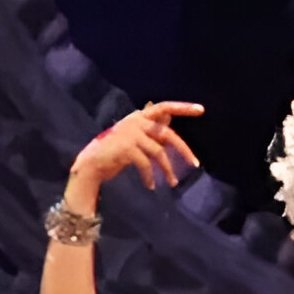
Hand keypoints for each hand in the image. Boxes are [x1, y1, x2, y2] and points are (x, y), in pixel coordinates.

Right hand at [71, 101, 204, 189]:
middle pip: (167, 134)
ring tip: (172, 183)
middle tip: (195, 164)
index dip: (183, 108)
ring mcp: (131, 134)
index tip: (201, 109)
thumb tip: (169, 117)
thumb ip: (152, 129)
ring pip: (159, 152)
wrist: (92, 162)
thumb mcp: (136, 137)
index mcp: (139, 117)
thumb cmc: (115, 150)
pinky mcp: (127, 148)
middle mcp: (136, 121)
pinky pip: (146, 164)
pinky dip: (150, 176)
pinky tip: (151, 186)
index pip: (164, 107)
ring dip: (167, 170)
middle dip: (183, 150)